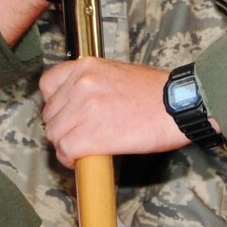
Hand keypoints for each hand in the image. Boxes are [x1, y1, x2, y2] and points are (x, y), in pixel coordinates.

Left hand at [39, 58, 186, 162]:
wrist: (178, 106)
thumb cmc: (157, 93)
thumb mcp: (118, 73)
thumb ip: (94, 84)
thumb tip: (79, 105)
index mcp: (87, 66)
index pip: (48, 84)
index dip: (54, 103)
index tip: (65, 113)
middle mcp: (81, 84)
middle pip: (50, 114)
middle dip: (62, 128)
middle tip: (79, 136)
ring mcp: (84, 109)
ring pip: (54, 134)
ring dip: (66, 146)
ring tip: (82, 150)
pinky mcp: (90, 135)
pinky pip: (65, 151)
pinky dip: (70, 159)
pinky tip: (84, 159)